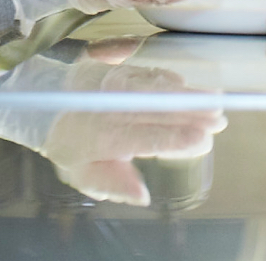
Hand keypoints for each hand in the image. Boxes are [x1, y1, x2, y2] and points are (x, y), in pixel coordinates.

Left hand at [39, 61, 226, 206]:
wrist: (46, 103)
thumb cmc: (71, 145)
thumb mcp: (85, 175)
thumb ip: (115, 185)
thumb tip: (143, 195)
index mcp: (103, 137)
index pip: (145, 137)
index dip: (174, 139)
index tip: (202, 140)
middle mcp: (110, 107)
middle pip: (156, 108)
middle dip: (191, 112)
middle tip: (220, 118)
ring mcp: (115, 84)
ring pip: (155, 86)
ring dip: (187, 93)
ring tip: (216, 99)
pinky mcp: (120, 69)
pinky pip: (148, 73)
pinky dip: (169, 80)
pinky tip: (188, 86)